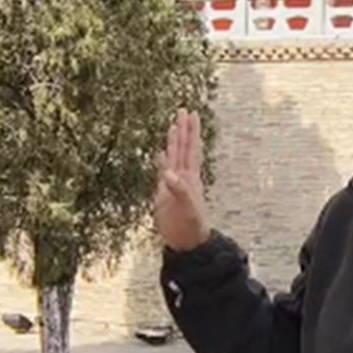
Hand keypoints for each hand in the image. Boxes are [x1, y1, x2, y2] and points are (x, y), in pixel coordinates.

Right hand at [154, 108, 210, 251]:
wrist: (187, 242)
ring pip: (174, 157)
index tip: (191, 113)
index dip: (190, 131)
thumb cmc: (191, 226)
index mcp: (190, 177)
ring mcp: (174, 184)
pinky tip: (161, 154)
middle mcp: (183, 177)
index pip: (190, 148)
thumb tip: (168, 173)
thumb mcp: (186, 208)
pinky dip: (162, 161)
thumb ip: (178, 190)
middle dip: (183, 129)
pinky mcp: (164, 194)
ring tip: (173, 126)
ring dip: (174, 141)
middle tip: (183, 110)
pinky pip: (163, 172)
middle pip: (183, 147)